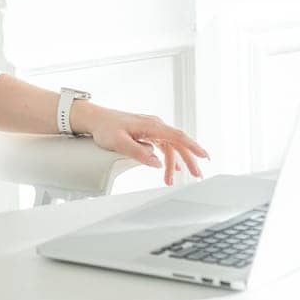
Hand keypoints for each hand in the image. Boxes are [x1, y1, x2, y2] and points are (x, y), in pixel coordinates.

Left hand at [77, 105, 209, 185]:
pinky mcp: (148, 133)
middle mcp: (154, 125)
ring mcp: (152, 129)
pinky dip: (168, 158)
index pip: (176, 136)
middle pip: (177, 143)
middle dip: (189, 159)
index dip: (192, 146)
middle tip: (197, 175)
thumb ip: (138, 152)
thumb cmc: (106, 128)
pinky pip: (163, 146)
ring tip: (171, 180)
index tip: (204, 155)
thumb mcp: (119, 142)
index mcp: (150, 125)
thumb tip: (156, 162)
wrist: (96, 119)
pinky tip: (171, 169)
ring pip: (170, 146)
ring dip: (174, 163)